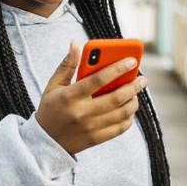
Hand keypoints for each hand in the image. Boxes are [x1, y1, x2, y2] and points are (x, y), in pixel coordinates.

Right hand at [34, 41, 147, 156]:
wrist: (44, 142)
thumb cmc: (50, 108)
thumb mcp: (53, 85)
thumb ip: (67, 65)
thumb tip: (76, 43)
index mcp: (70, 96)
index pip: (98, 79)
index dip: (118, 68)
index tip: (132, 60)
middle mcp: (81, 112)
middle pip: (116, 97)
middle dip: (133, 86)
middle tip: (142, 79)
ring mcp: (90, 128)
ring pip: (122, 113)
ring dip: (133, 101)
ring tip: (135, 93)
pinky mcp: (96, 139)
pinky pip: (120, 128)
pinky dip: (128, 117)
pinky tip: (128, 108)